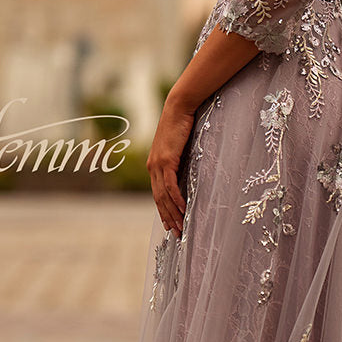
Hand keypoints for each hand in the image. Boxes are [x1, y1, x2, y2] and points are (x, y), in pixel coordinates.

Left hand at [147, 94, 195, 237]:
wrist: (179, 108)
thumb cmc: (182, 125)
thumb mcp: (180, 148)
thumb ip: (180, 162)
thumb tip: (188, 175)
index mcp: (154, 165)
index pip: (158, 194)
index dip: (163, 211)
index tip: (170, 224)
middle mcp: (153, 167)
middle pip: (159, 199)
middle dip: (168, 217)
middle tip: (176, 233)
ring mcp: (158, 164)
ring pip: (163, 196)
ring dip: (172, 213)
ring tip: (181, 226)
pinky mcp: (166, 160)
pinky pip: (170, 185)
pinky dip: (176, 199)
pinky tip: (183, 209)